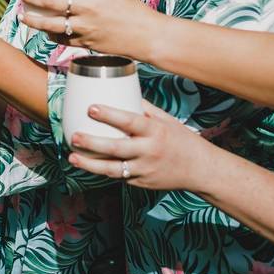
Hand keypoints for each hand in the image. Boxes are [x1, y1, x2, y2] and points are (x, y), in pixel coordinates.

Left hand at [18, 0, 159, 57]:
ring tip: (22, 15)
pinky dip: (51, 35)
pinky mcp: (86, 42)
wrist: (148, 35)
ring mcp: (86, 26)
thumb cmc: (132, 11)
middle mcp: (88, 6)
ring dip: (33, 19)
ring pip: (51, 23)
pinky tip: (44, 32)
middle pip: (51, 1)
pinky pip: (62, 39)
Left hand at [66, 100, 213, 191]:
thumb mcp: (166, 120)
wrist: (201, 170)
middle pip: (117, 148)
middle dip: (93, 143)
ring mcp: (145, 170)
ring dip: (90, 164)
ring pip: (114, 169)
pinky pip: (119, 177)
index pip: (130, 121)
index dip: (110, 115)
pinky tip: (86, 165)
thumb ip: (144, 108)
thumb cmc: (181, 140)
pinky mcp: (142, 183)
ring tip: (72, 158)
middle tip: (74, 136)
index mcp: (156, 131)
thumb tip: (122, 90)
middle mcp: (150, 151)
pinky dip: (102, 171)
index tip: (91, 108)